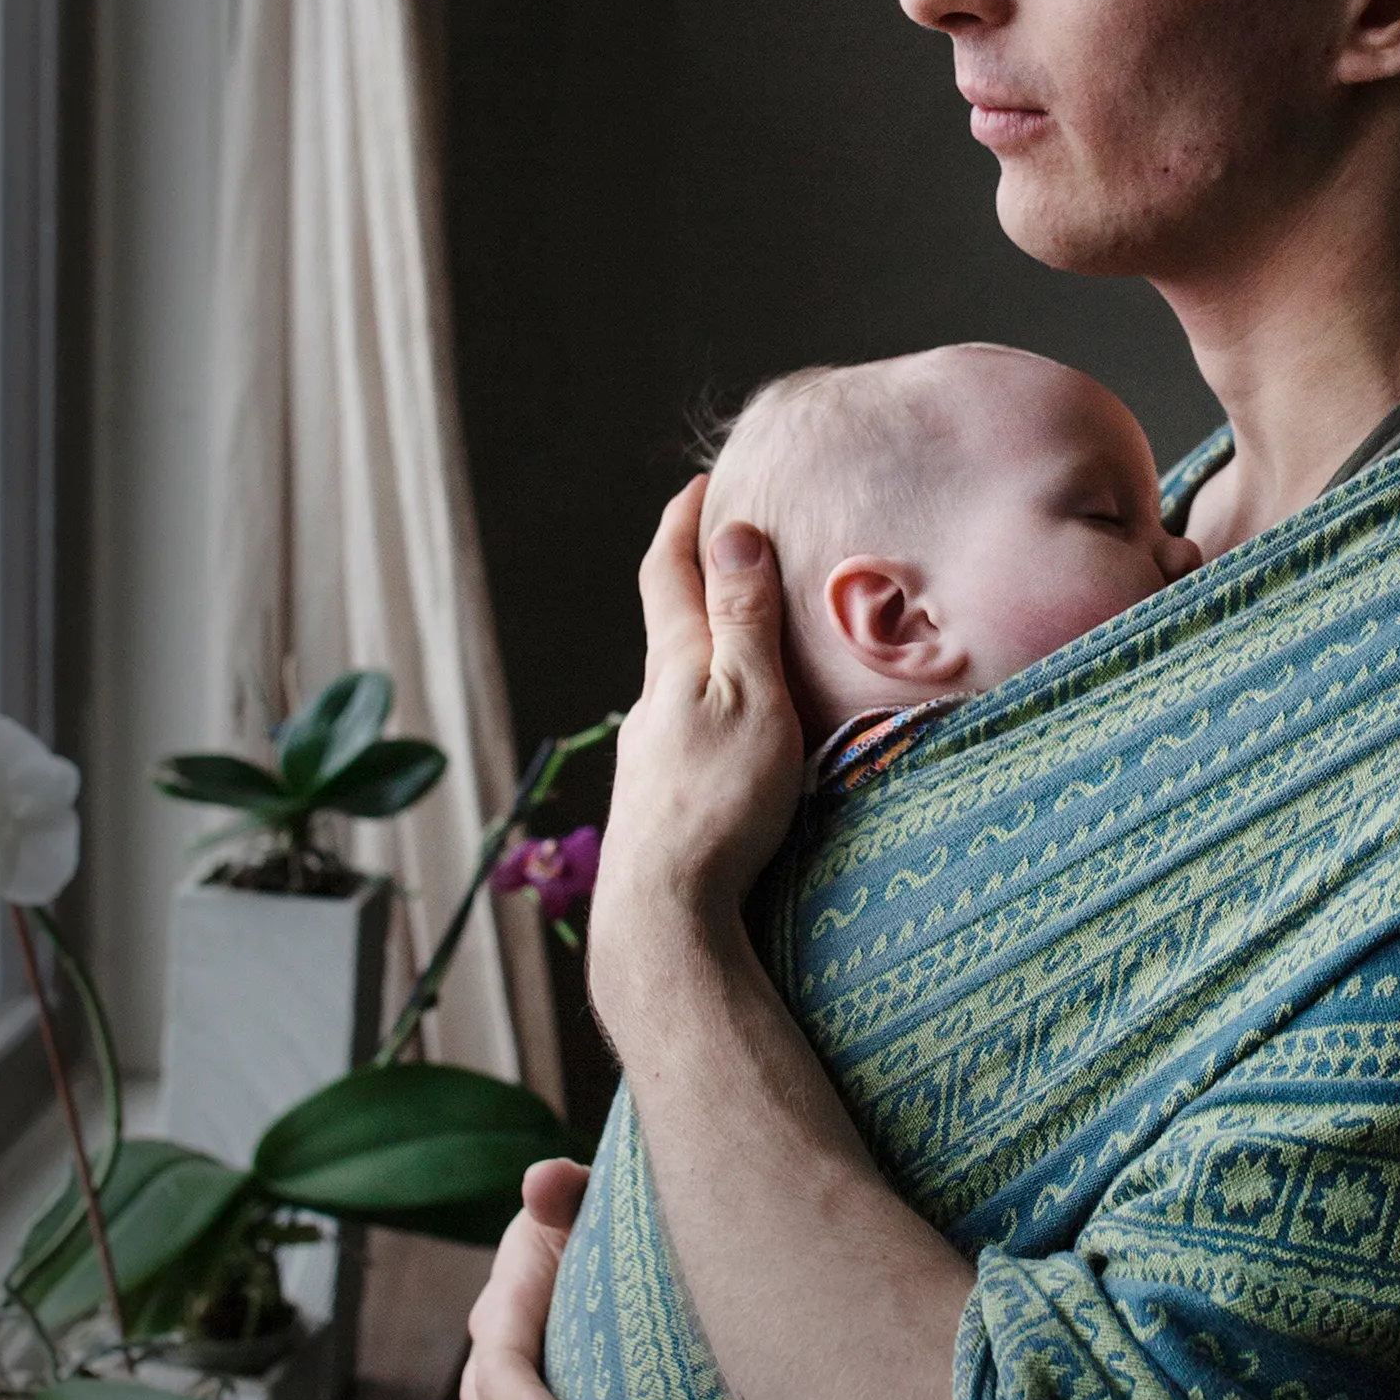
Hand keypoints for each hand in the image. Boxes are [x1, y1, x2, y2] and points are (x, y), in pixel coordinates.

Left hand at [586, 480, 805, 1036]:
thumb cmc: (719, 806)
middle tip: (729, 545)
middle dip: (692, 577)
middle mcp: (650, 705)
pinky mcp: (659, 805)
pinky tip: (732, 731)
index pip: (668, 571)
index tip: (704, 481)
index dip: (685, 522)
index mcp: (673, 666)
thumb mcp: (750, 699)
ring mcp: (649, 757)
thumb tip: (730, 533)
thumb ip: (742, 622)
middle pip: (666, 623)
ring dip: (703, 645)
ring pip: (675, 682)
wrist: (662, 918)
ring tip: (745, 636)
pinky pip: (685, 729)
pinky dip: (708, 702)